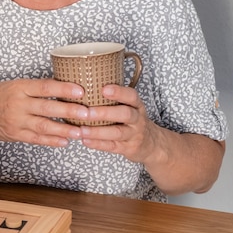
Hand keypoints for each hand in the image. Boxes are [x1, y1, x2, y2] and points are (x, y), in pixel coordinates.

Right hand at [0, 78, 88, 146]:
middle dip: (69, 111)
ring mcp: (16, 121)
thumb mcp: (15, 85)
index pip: (45, 87)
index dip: (64, 88)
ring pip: (44, 126)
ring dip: (64, 130)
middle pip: (47, 108)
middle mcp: (18, 104)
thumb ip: (36, 88)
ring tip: (80, 132)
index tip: (81, 91)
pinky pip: (36, 139)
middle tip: (87, 114)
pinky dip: (51, 141)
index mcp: (20, 87)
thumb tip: (64, 87)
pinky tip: (64, 141)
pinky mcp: (15, 135)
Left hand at [80, 84, 225, 194]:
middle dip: (104, 113)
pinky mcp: (128, 148)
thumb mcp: (129, 106)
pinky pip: (113, 146)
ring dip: (98, 131)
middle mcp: (137, 119)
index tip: (103, 89)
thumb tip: (85, 83)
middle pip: (124, 114)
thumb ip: (113, 98)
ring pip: (117, 132)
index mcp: (136, 104)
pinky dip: (98, 144)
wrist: (151, 143)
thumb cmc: (131, 120)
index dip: (119, 92)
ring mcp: (134, 134)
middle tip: (86, 112)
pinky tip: (85, 141)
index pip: (131, 95)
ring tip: (81, 130)